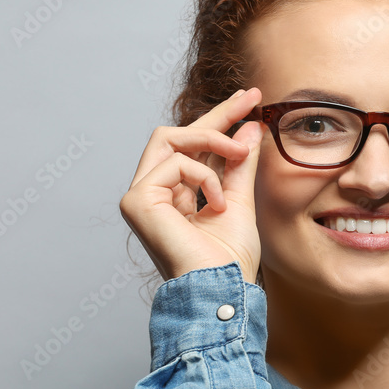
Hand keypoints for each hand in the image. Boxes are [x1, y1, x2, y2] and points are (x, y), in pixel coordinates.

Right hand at [119, 88, 264, 283]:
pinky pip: (175, 163)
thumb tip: (250, 127)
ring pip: (170, 138)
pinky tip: (217, 204)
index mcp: (174, 194)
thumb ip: (240, 164)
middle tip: (252, 98)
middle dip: (218, 113)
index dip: (221, 119)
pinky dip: (204, 177)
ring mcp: (140, 196)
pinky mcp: (136, 200)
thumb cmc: (229, 259)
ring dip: (212, 140)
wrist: (220, 290)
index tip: (252, 100)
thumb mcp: (241, 200)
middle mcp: (152, 192)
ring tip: (239, 156)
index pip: (193, 146)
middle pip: (177, 133)